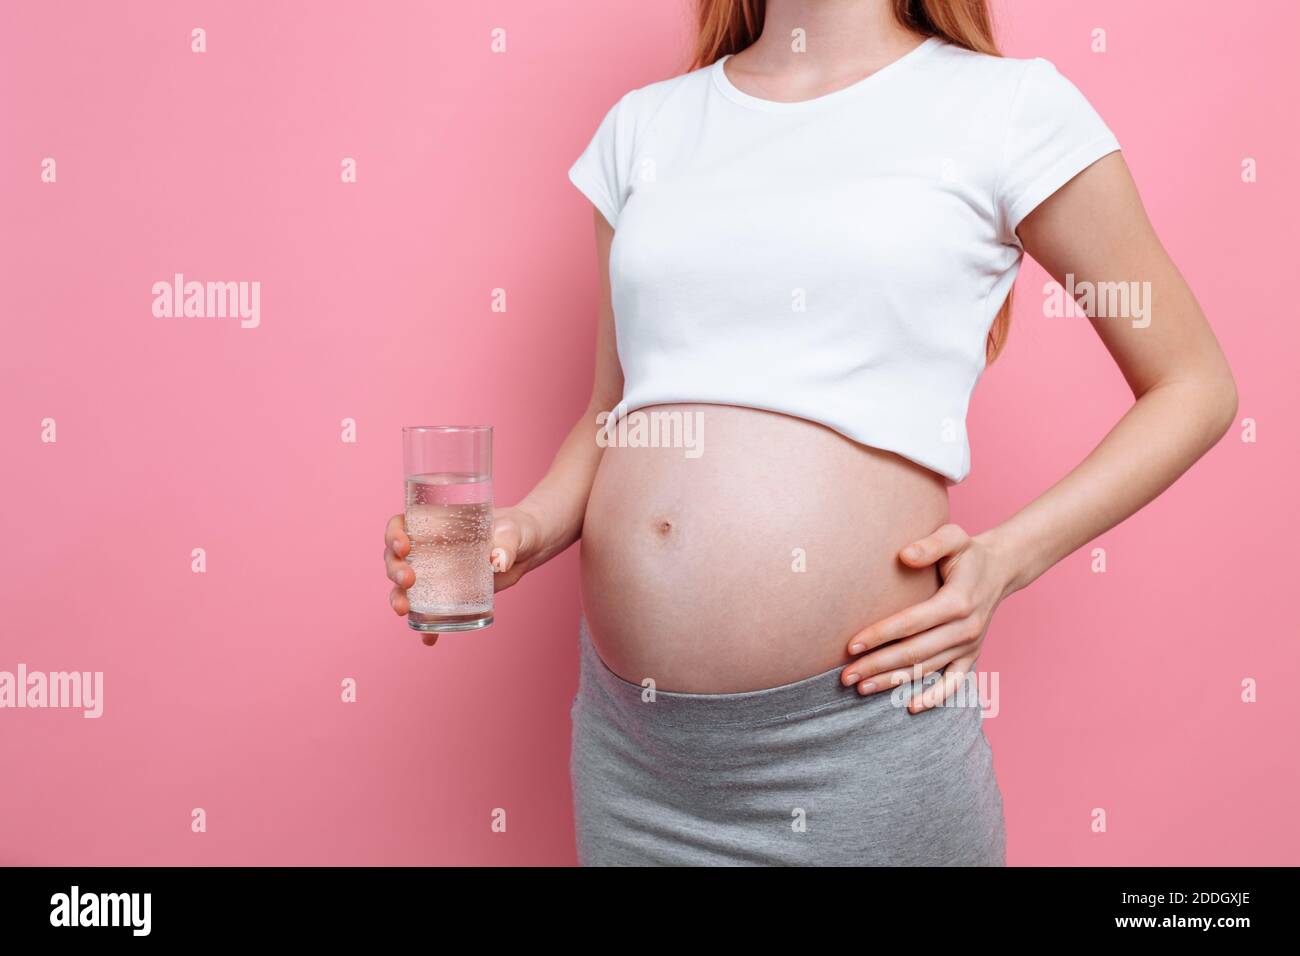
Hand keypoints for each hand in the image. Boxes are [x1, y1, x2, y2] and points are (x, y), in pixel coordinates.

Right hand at [384, 507, 544, 645]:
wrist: (527, 548)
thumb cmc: (515, 529)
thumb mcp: (512, 531)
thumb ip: (506, 542)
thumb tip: (500, 562)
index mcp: (435, 524)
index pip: (400, 525)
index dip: (394, 535)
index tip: (404, 546)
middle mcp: (429, 549)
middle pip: (396, 558)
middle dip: (395, 570)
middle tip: (408, 580)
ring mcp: (436, 574)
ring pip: (404, 587)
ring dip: (398, 598)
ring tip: (403, 610)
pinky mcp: (450, 595)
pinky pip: (431, 613)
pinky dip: (427, 627)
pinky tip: (428, 639)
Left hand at [840, 523, 1014, 712]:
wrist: (1001, 569)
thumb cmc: (968, 552)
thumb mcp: (954, 537)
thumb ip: (930, 544)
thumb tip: (904, 555)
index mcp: (957, 602)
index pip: (910, 623)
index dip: (879, 636)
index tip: (851, 646)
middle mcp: (965, 628)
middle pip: (913, 652)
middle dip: (877, 665)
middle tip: (846, 677)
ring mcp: (970, 645)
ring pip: (926, 669)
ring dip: (893, 681)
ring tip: (862, 688)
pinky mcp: (973, 655)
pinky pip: (955, 682)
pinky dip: (935, 697)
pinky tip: (911, 707)